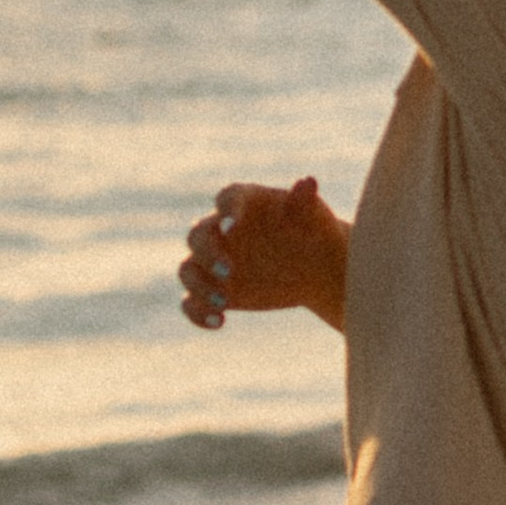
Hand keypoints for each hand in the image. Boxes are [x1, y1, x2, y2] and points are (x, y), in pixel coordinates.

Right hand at [178, 178, 349, 332]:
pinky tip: (218, 322)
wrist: (317, 267)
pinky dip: (197, 313)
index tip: (232, 226)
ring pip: (188, 270)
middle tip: (228, 270)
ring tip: (223, 302)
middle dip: (207, 252)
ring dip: (199, 286)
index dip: (226, 211)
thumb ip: (305, 202)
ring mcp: (213, 261)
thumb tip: (309, 181)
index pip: (227, 198)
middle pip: (197, 236)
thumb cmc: (315, 232)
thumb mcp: (315, 217)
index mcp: (244, 202)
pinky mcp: (214, 290)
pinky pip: (192, 302)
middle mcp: (220, 230)